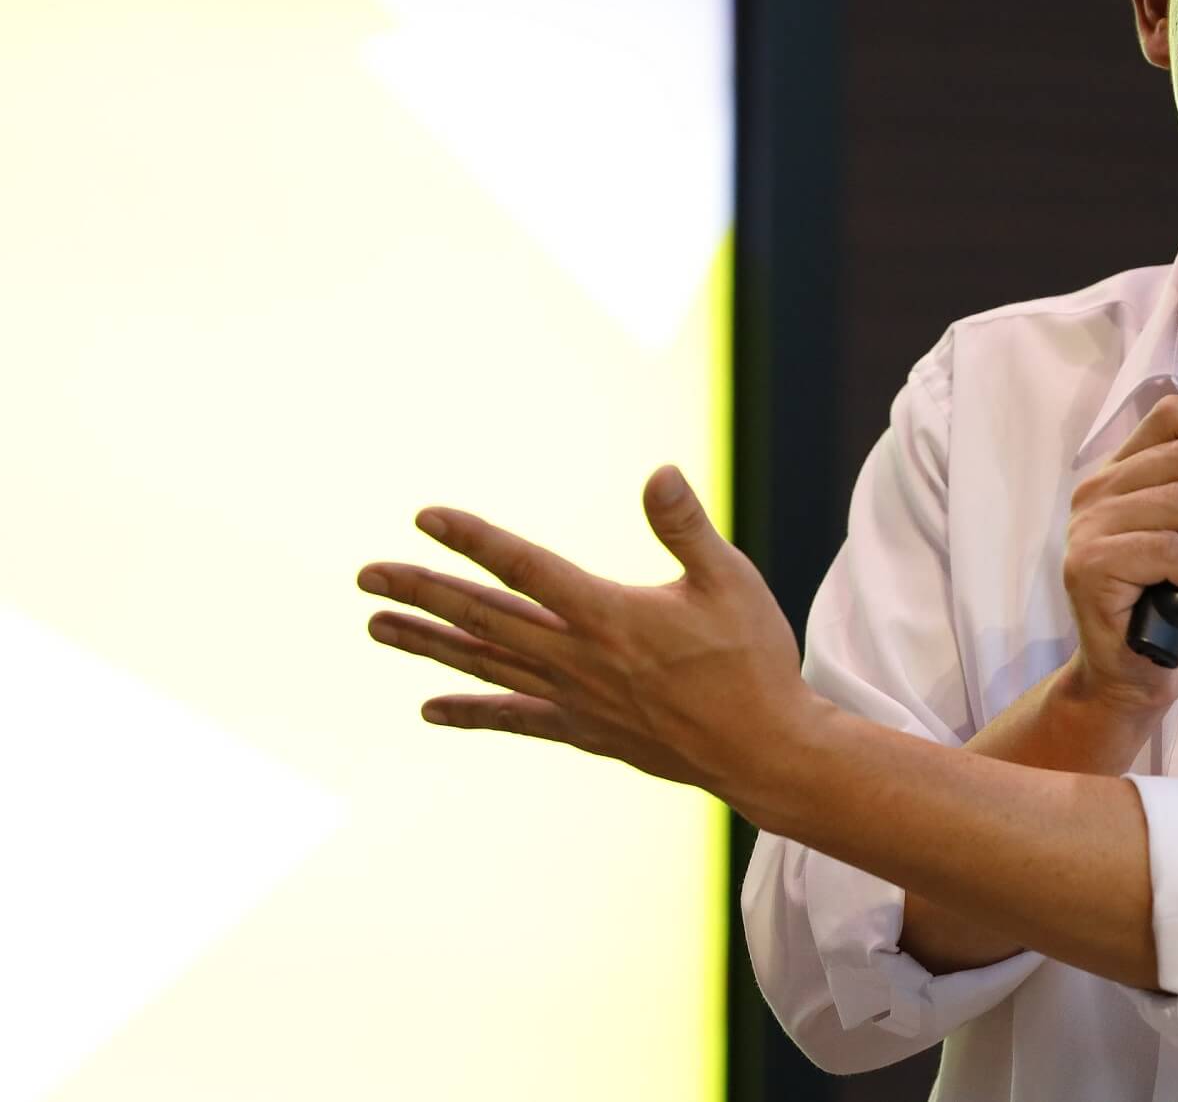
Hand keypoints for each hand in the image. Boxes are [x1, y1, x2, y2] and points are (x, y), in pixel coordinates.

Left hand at [356, 465, 809, 806]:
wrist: (764, 751)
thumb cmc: (753, 660)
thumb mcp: (730, 580)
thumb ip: (687, 527)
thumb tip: (659, 472)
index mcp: (609, 615)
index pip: (525, 568)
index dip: (474, 540)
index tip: (428, 517)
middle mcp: (579, 659)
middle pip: (485, 619)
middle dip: (424, 592)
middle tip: (367, 575)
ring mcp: (576, 699)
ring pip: (486, 665)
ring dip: (429, 644)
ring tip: (376, 627)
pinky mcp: (586, 730)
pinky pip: (515, 718)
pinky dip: (471, 711)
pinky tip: (430, 708)